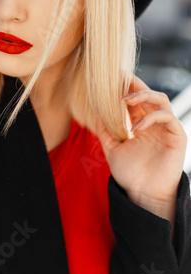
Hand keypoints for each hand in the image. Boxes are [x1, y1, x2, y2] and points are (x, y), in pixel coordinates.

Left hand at [95, 74, 186, 225]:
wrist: (143, 194)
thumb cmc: (129, 174)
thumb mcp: (111, 149)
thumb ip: (104, 131)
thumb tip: (96, 110)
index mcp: (140, 124)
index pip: (134, 100)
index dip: (126, 88)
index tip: (112, 79)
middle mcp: (154, 123)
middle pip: (148, 95)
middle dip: (135, 85)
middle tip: (120, 78)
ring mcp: (166, 128)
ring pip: (161, 100)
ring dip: (144, 95)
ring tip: (125, 99)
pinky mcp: (177, 136)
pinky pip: (167, 117)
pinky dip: (151, 118)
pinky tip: (136, 127)